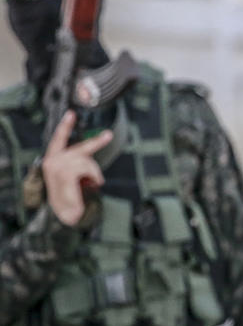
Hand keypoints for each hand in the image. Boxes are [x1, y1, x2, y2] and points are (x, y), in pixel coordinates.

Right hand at [42, 110, 111, 226]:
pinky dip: (94, 175)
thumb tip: (91, 146)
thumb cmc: (72, 193)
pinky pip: (87, 167)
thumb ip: (78, 160)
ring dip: (94, 171)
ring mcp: (56, 167)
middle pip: (81, 148)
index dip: (65, 126)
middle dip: (96, 143)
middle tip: (108, 135)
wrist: (68, 212)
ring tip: (92, 182)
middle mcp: (52, 161)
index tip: (72, 113)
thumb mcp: (73, 173)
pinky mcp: (64, 173)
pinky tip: (92, 183)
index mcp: (53, 159)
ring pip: (86, 160)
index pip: (58, 139)